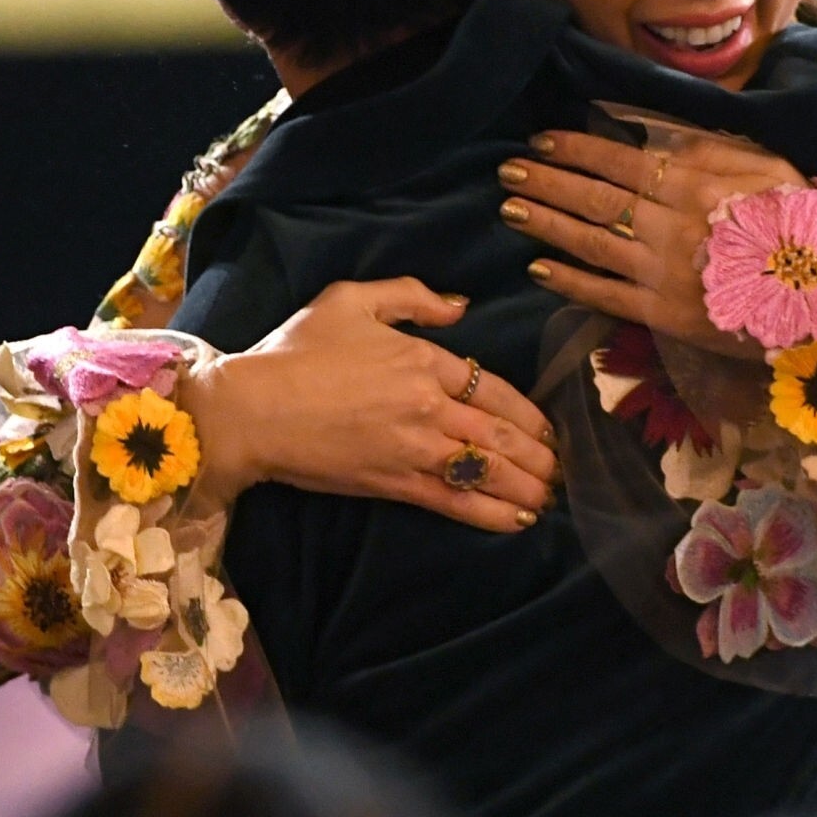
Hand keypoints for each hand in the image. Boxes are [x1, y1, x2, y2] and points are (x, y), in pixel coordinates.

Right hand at [181, 278, 557, 533]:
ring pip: (488, 469)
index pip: (495, 387)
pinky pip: (455, 501)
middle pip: (501, 432)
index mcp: (424, 359)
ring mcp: (414, 448)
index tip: (549, 429)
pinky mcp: (394, 484)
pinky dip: (492, 512)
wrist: (252, 409)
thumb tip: (459, 306)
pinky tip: (518, 520)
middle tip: (564, 470)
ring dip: (527, 485)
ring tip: (551, 497)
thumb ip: (411, 296)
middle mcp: (429, 405)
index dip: (529, 412)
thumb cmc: (296, 351)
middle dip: (540, 455)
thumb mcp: (351, 300)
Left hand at [501, 129, 805, 357]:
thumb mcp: (769, 169)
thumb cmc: (804, 228)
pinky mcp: (665, 315)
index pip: (620, 161)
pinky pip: (605, 294)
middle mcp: (671, 224)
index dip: (576, 149)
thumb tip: (656, 134)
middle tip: (507, 170)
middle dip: (547, 182)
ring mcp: (664, 271)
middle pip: (594, 198)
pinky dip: (569, 281)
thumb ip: (711, 149)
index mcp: (696, 183)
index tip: (542, 140)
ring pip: (591, 242)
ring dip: (546, 223)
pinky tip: (538, 268)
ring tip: (511, 208)